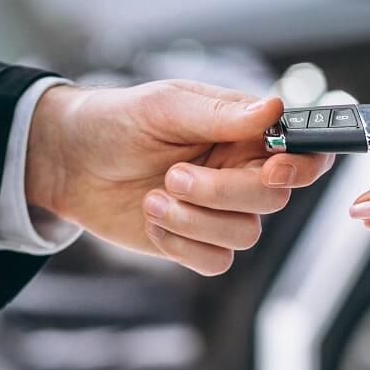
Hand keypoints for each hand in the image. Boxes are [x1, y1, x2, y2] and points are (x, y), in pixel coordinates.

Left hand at [27, 80, 333, 274]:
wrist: (67, 162)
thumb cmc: (118, 122)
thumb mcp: (166, 106)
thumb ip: (222, 114)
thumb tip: (274, 108)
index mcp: (246, 135)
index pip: (303, 153)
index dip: (302, 167)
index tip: (274, 168)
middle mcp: (242, 174)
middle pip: (274, 200)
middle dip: (224, 193)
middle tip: (174, 176)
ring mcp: (221, 212)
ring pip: (245, 235)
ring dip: (195, 221)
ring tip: (154, 198)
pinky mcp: (197, 243)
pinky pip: (217, 262)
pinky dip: (182, 245)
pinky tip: (153, 219)